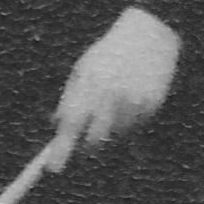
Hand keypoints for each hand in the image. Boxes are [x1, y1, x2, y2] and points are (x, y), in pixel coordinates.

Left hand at [46, 6, 181, 167]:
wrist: (150, 35)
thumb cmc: (110, 52)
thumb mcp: (84, 67)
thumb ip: (70, 98)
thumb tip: (56, 127)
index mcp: (90, 83)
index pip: (72, 123)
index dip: (62, 149)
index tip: (53, 168)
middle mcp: (111, 93)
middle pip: (93, 139)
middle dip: (85, 146)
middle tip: (83, 145)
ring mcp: (133, 100)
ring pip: (115, 135)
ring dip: (109, 130)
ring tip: (113, 104)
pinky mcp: (151, 104)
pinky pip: (133, 127)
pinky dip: (127, 122)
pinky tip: (130, 100)